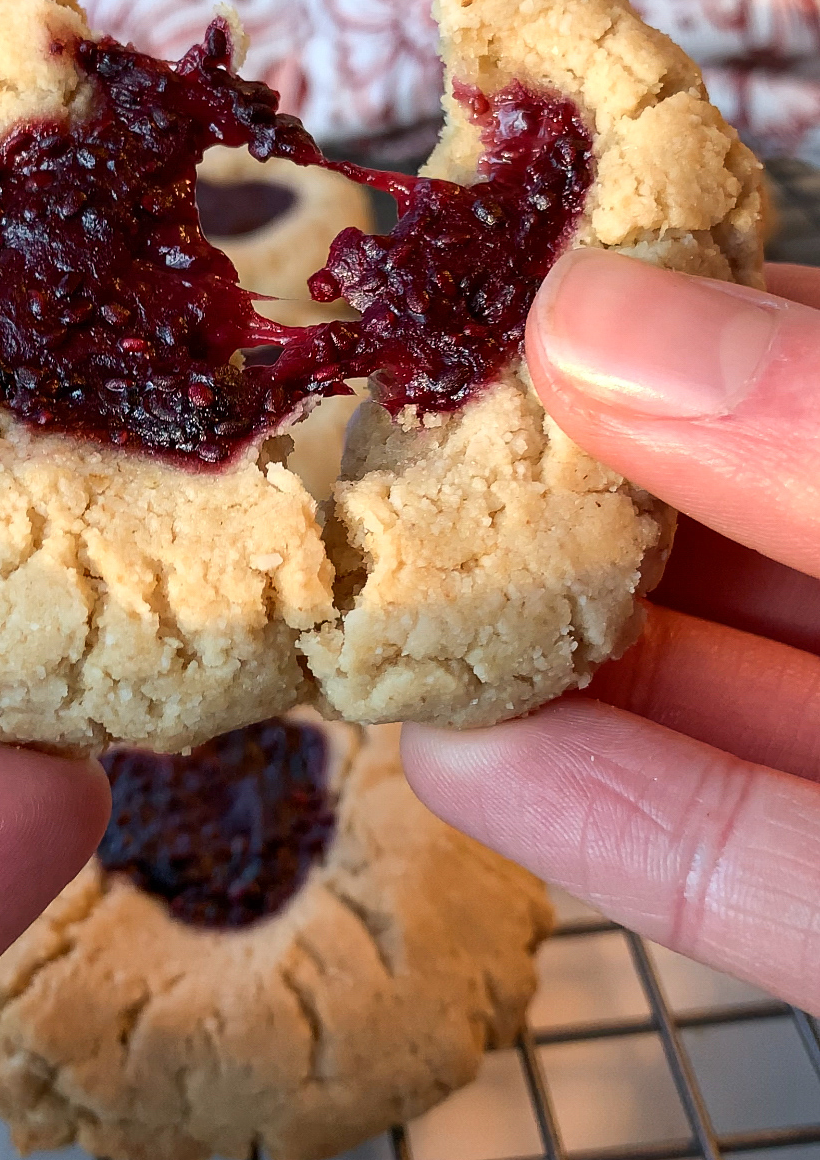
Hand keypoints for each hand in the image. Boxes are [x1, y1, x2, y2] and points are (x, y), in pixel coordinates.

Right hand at [403, 252, 819, 1011]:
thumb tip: (597, 312)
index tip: (526, 277)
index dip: (686, 316)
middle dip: (588, 490)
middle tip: (415, 438)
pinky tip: (467, 770)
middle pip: (764, 542)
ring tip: (394, 605)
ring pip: (740, 711)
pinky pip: (764, 882)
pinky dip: (618, 828)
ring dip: (560, 665)